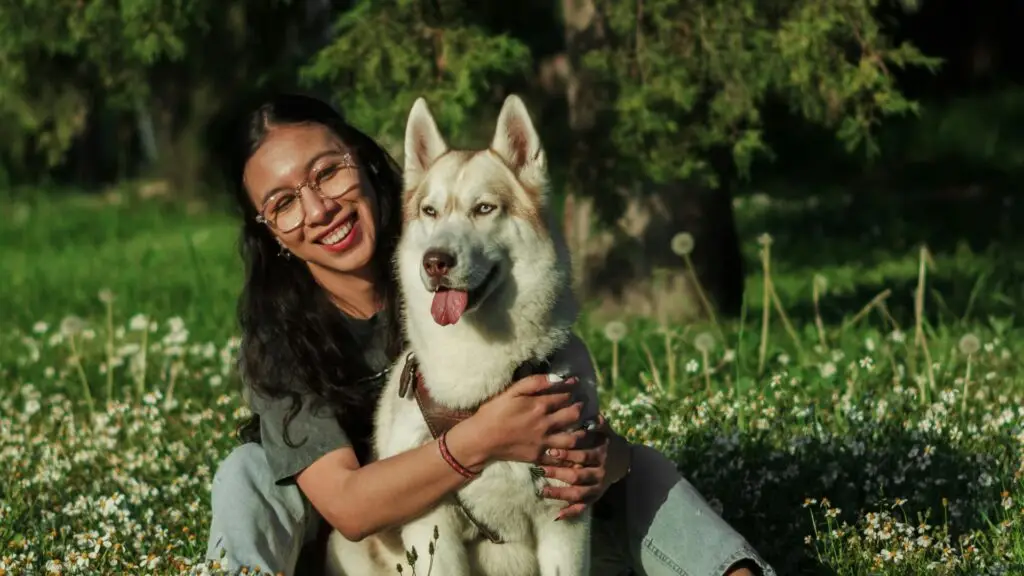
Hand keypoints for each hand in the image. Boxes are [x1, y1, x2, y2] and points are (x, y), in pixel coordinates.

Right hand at [468, 373, 585, 466]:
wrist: (481, 439)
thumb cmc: (494, 412)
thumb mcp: (511, 391)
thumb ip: (534, 382)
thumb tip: (557, 377)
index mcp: (539, 405)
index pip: (564, 395)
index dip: (571, 389)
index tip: (576, 385)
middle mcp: (545, 424)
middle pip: (573, 415)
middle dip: (580, 408)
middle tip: (581, 404)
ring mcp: (544, 441)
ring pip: (573, 438)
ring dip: (582, 431)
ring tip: (585, 427)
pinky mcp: (539, 456)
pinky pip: (560, 457)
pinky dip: (570, 453)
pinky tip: (574, 449)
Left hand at [536, 414, 629, 518]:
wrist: (624, 460)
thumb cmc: (608, 441)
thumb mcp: (606, 430)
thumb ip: (598, 423)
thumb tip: (592, 415)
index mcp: (601, 455)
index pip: (583, 456)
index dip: (567, 455)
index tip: (550, 451)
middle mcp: (599, 473)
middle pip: (577, 476)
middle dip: (558, 473)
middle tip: (541, 469)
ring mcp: (597, 487)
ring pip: (578, 494)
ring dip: (560, 493)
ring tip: (542, 491)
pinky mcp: (595, 497)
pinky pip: (583, 507)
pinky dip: (571, 512)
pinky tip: (557, 515)